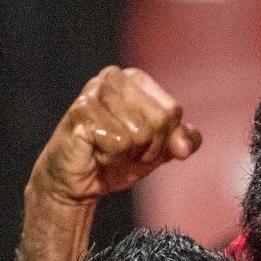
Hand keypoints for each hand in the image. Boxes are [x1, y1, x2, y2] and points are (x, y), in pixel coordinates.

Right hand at [28, 66, 201, 205]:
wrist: (75, 184)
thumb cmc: (116, 161)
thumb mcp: (158, 151)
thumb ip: (182, 141)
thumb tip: (184, 147)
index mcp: (136, 79)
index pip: (173, 112)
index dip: (163, 140)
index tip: (141, 146)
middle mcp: (114, 77)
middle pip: (160, 120)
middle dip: (147, 148)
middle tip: (123, 151)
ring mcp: (95, 91)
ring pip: (141, 131)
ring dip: (128, 154)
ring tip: (108, 151)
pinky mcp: (82, 112)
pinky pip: (120, 142)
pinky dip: (111, 157)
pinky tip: (95, 153)